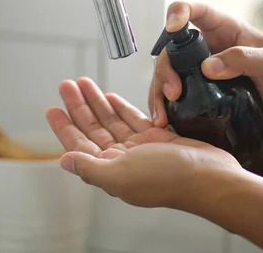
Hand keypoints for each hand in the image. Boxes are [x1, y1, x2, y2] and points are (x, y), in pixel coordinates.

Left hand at [45, 77, 241, 208]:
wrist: (209, 177)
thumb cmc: (168, 179)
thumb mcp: (121, 174)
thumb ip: (90, 167)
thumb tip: (64, 161)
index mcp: (110, 170)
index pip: (79, 145)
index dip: (64, 127)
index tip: (52, 109)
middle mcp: (122, 159)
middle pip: (92, 128)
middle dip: (78, 106)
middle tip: (66, 85)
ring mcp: (139, 148)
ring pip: (111, 121)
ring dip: (96, 102)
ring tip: (83, 83)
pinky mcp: (157, 138)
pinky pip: (132, 119)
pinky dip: (120, 107)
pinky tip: (109, 97)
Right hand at [150, 0, 262, 127]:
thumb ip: (244, 60)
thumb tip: (208, 67)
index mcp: (222, 28)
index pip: (194, 9)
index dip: (178, 11)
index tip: (173, 27)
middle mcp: (203, 46)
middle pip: (170, 48)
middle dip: (165, 69)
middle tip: (173, 93)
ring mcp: (195, 68)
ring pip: (165, 73)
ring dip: (158, 92)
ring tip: (162, 117)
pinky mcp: (194, 90)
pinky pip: (170, 95)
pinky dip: (163, 108)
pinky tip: (164, 123)